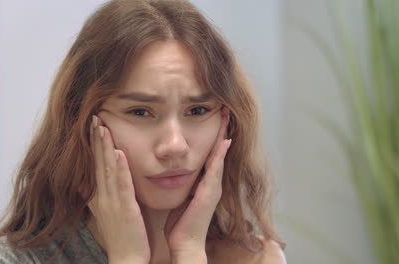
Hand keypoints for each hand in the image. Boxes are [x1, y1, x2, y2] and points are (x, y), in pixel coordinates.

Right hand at [87, 115, 150, 263]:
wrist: (127, 259)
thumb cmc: (121, 236)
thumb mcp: (104, 214)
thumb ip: (94, 197)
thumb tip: (83, 183)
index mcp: (99, 197)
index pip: (94, 165)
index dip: (92, 145)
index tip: (91, 125)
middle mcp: (101, 197)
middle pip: (97, 162)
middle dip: (95, 139)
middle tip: (94, 117)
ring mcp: (112, 202)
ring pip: (106, 169)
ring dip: (104, 147)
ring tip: (102, 126)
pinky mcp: (124, 209)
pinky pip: (121, 185)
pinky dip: (119, 168)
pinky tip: (118, 153)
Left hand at [164, 106, 230, 262]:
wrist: (185, 244)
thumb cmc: (180, 223)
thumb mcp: (182, 197)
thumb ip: (183, 184)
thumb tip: (173, 171)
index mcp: (204, 182)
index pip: (209, 153)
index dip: (213, 135)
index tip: (213, 116)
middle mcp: (211, 182)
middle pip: (218, 150)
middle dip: (221, 129)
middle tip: (224, 108)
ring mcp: (213, 187)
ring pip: (219, 155)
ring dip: (222, 136)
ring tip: (225, 116)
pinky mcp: (209, 194)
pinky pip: (215, 170)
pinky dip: (219, 155)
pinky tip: (223, 141)